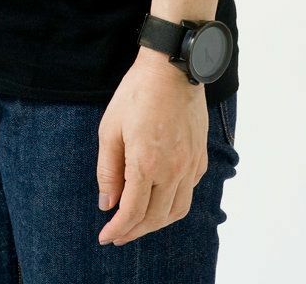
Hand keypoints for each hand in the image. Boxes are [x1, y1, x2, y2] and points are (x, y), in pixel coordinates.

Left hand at [95, 49, 209, 245]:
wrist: (172, 68)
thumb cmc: (137, 93)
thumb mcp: (110, 128)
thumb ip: (108, 170)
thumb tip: (107, 203)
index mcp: (147, 164)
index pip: (133, 212)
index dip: (118, 229)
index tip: (105, 237)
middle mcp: (174, 170)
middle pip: (156, 218)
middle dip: (135, 231)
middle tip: (118, 235)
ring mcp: (190, 164)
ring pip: (177, 210)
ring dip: (157, 223)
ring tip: (139, 223)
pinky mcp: (200, 156)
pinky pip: (190, 191)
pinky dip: (174, 203)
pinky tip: (161, 198)